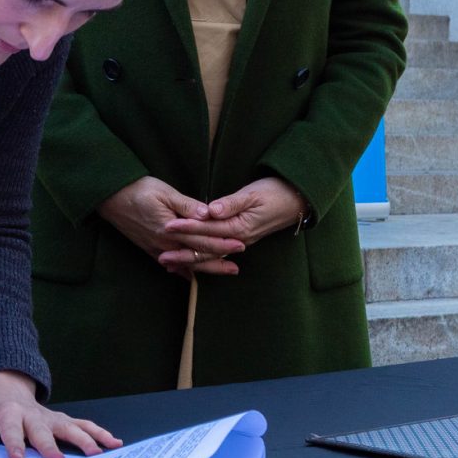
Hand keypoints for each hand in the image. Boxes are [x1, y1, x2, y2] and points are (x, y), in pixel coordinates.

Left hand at [0, 371, 121, 457]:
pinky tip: (114, 443)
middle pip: (43, 428)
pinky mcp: (60, 419)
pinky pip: (82, 425)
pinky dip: (99, 432)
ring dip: (85, 438)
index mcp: (7, 411)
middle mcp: (32, 413)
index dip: (14, 442)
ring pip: (69, 425)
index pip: (10, 427)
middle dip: (50, 443)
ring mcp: (49, 416)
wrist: (5, 383)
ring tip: (100, 452)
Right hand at [99, 176, 241, 277]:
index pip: (203, 240)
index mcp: (172, 229)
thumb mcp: (165, 192)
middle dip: (218, 262)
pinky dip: (181, 270)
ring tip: (221, 272)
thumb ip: (188, 205)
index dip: (222, 244)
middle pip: (196, 256)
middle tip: (236, 268)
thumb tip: (209, 214)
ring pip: (185, 263)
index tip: (240, 246)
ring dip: (204, 269)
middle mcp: (165, 244)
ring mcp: (155, 248)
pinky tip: (189, 275)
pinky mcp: (147, 247)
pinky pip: (168, 264)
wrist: (110, 197)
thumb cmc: (138, 190)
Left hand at [159, 177, 308, 273]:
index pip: (208, 229)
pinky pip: (217, 253)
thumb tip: (212, 210)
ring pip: (210, 255)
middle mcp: (239, 239)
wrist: (296, 201)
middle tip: (160, 256)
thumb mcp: (254, 193)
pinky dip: (202, 259)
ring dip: (189, 259)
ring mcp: (240, 242)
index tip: (167, 226)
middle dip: (183, 252)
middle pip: (206, 249)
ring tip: (169, 264)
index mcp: (239, 227)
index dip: (186, 228)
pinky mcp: (239, 240)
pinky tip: (188, 263)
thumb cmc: (275, 192)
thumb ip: (232, 203)